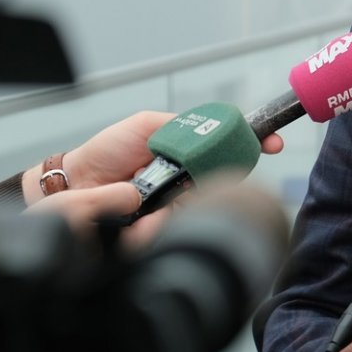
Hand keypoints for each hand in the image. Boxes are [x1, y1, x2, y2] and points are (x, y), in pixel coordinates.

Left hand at [22, 112, 286, 205]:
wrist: (77, 182)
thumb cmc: (108, 151)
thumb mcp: (149, 124)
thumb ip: (181, 124)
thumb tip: (215, 126)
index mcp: (188, 153)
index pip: (230, 150)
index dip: (254, 144)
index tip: (273, 142)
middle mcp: (188, 179)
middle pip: (222, 181)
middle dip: (215, 181)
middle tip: (185, 181)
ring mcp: (177, 204)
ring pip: (200, 206)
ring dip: (179, 203)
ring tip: (143, 192)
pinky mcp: (163, 226)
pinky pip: (177, 226)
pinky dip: (161, 223)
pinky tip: (140, 217)